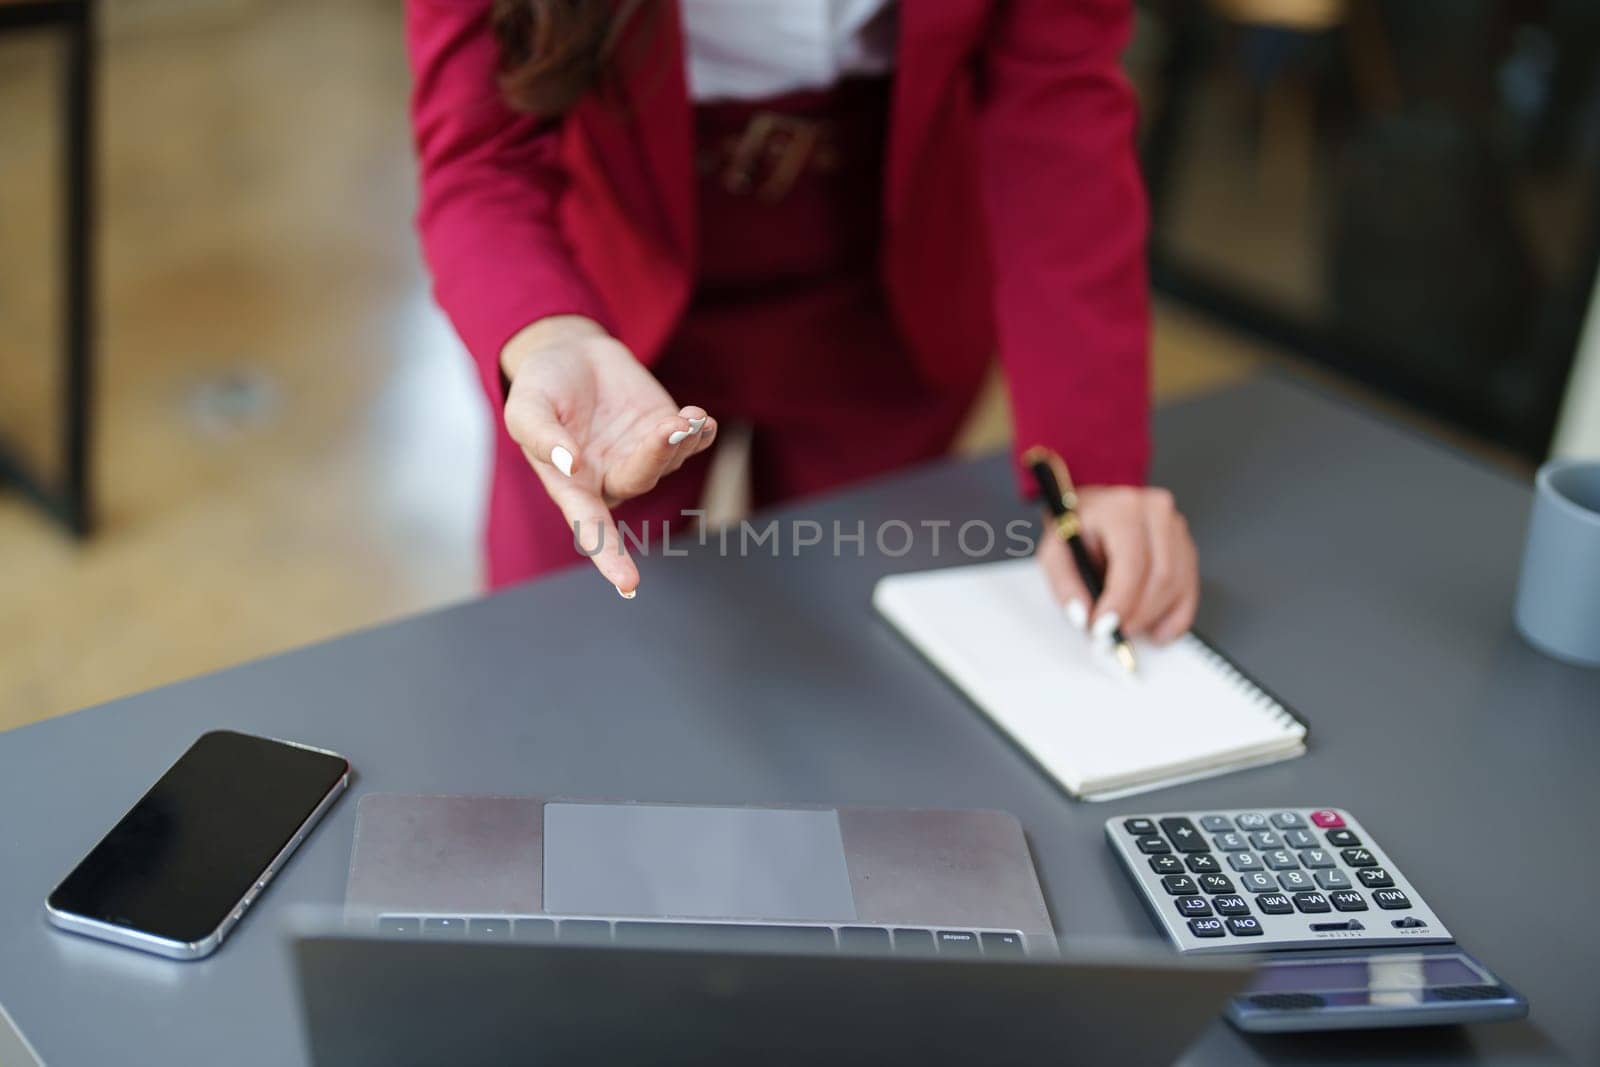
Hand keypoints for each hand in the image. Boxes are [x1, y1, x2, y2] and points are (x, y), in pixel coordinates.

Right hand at [500, 315, 716, 596]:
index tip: (628, 584)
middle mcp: (611, 478)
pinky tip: (700, 419)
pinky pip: (689, 442)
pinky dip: (699, 433)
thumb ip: (541, 437)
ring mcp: (642, 456)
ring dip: (681, 440)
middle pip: (640, 481)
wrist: (570, 353)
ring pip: (668, 461)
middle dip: (656, 457)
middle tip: (668, 428)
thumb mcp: (525, 408)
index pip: (592, 529)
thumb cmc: (541, 388)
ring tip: (688, 417)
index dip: (609, 557)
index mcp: (573, 486)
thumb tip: (571, 465)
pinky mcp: (665, 432)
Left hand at [1036, 485, 1197, 643]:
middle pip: (1161, 576)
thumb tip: (1083, 616)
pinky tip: (1156, 630)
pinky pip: (1189, 589)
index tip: (1104, 628)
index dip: (1120, 602)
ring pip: (1177, 586)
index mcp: (1122, 509)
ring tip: (1127, 630)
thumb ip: (1065, 584)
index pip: (1132, 562)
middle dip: (1137, 615)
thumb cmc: (1076, 528)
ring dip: (1153, 618)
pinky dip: (1175, 617)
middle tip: (1113, 636)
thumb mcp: (1055, 551)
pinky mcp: (1186, 548)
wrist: (1093, 511)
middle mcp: (1156, 513)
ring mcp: (1176, 529)